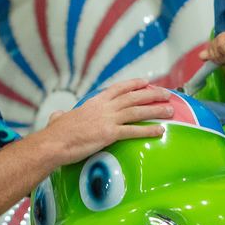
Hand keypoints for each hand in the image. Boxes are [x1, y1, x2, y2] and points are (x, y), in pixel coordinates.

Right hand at [39, 79, 173, 165]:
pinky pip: (134, 131)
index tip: (146, 82)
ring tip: (170, 110)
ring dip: (156, 110)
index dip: (134, 84)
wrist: (54, 142)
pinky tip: (161, 130)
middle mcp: (104, 107)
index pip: (118, 88)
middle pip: (133, 96)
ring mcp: (108, 119)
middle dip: (152, 94)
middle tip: (167, 94)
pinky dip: (149, 130)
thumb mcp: (58, 119)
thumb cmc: (55, 133)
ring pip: (137, 111)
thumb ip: (61, 116)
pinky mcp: (110, 134)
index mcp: (94, 102)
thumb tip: (57, 115)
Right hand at [199, 31, 224, 64]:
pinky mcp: (207, 50)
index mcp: (222, 36)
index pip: (220, 46)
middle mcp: (214, 41)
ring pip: (212, 58)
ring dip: (220, 62)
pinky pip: (202, 56)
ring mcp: (209, 46)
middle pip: (217, 54)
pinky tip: (218, 61)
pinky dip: (210, 60)